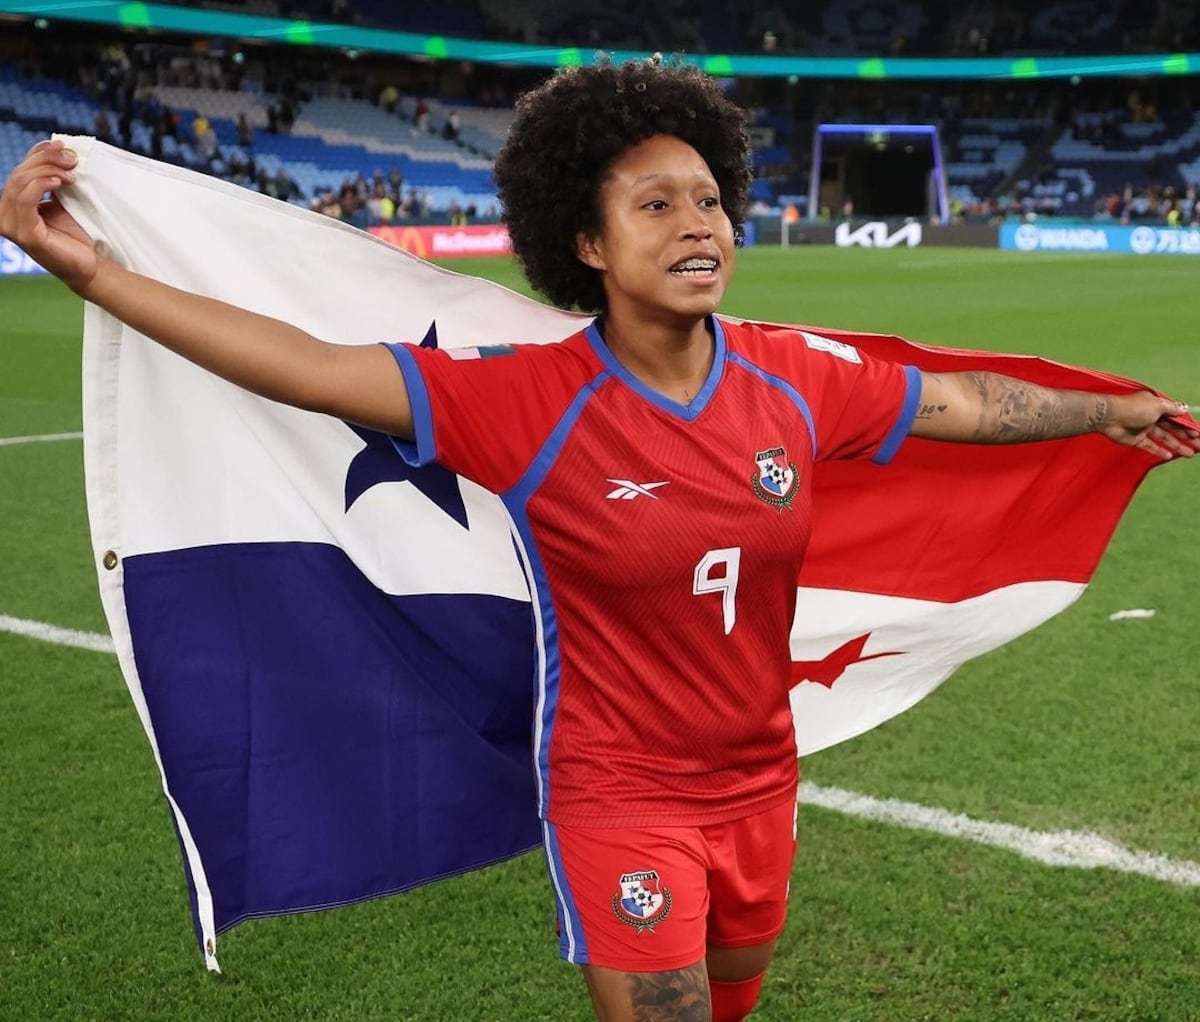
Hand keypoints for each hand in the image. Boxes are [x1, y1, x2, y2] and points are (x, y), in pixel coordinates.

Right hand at [0, 139, 97, 293]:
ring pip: (21, 183)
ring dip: (48, 171)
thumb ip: (52, 179)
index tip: (62, 144)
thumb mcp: (62, 200)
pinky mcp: (24, 235)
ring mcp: (12, 226)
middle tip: (72, 159)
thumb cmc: (76, 235)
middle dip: (46, 160)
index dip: (38, 153)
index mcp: (12, 205)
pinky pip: (25, 201)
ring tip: (71, 173)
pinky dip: (41, 185)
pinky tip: (59, 182)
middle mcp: (6, 214)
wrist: (89, 265)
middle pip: (19, 174)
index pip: (20, 170)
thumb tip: (57, 150)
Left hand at [1102, 391, 1199, 459]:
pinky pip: (1149, 446)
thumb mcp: (1157, 405)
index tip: (1199, 434)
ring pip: (1164, 438)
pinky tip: (1169, 455)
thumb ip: (1171, 409)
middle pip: (1172, 428)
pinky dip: (1159, 450)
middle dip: (1186, 437)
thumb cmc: (1133, 408)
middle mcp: (1151, 416)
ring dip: (1177, 445)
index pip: (1176, 417)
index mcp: (1157, 406)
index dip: (1188, 426)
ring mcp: (1143, 428)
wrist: (1108, 417)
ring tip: (1190, 454)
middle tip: (1199, 446)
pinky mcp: (1135, 439)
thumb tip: (1184, 408)